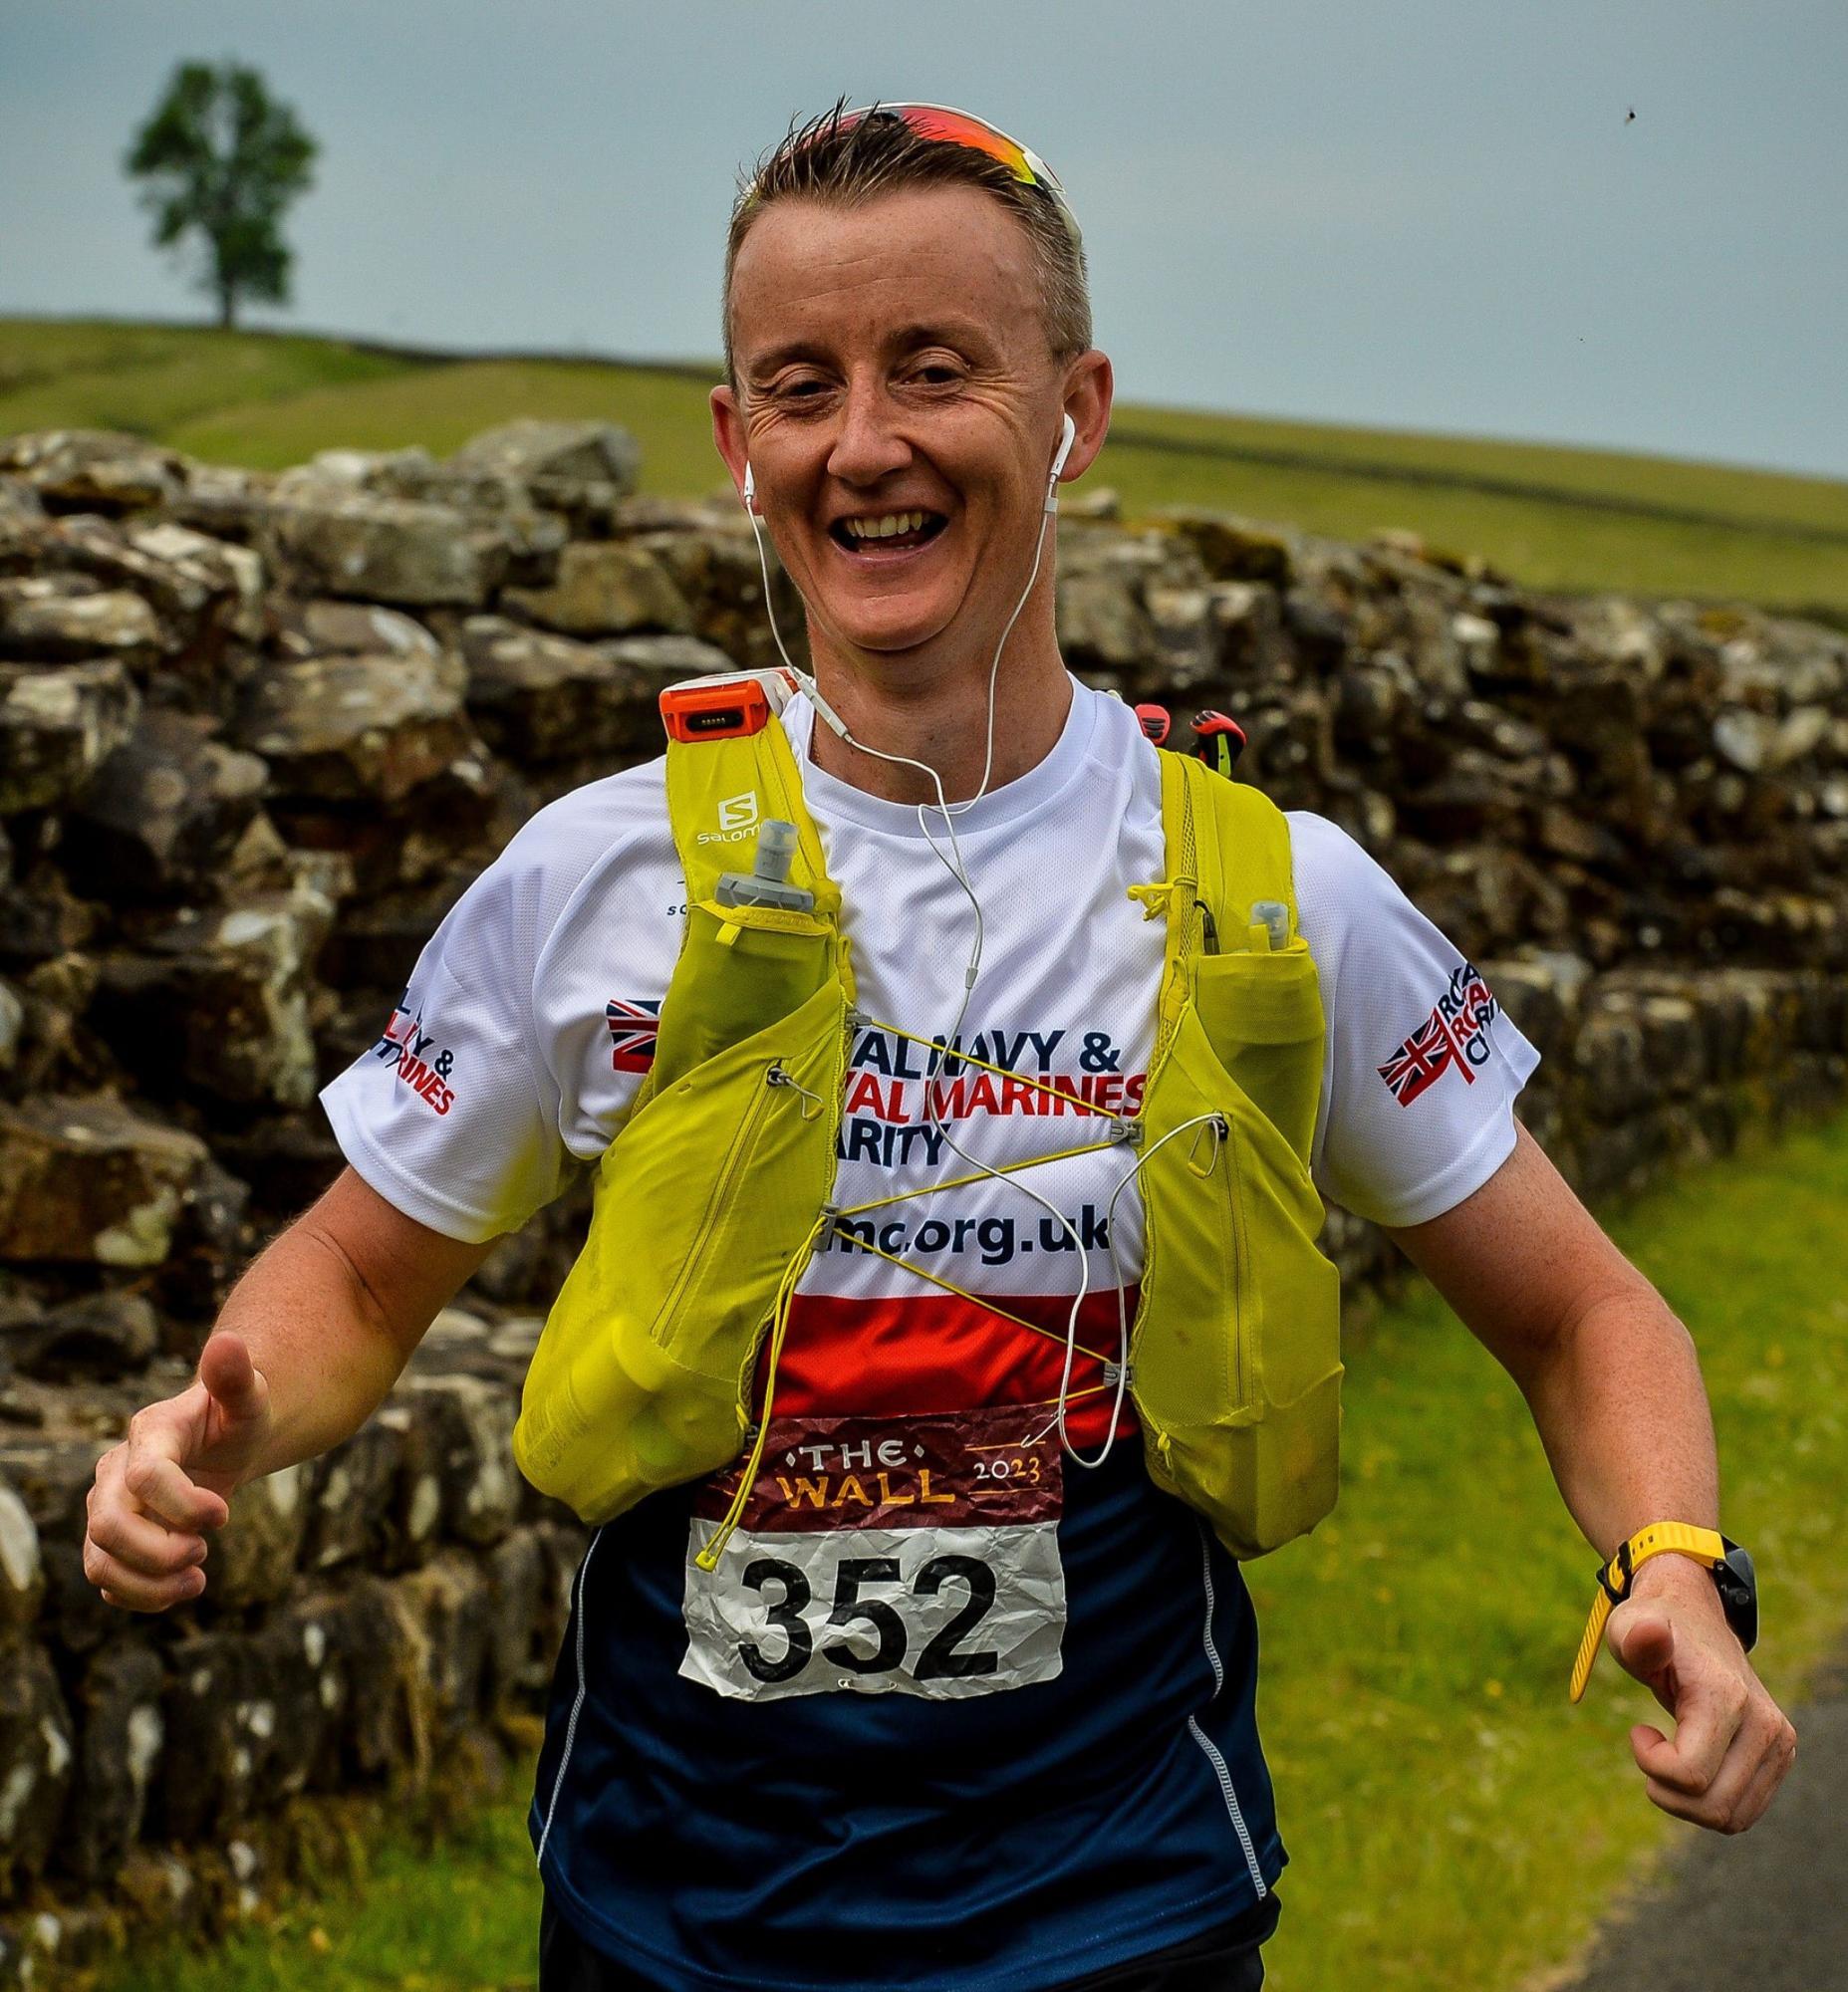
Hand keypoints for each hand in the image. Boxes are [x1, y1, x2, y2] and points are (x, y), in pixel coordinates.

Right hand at [83, 1331, 274, 1612]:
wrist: (226, 1441)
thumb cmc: (238, 1417)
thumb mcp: (248, 1396)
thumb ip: (236, 1376)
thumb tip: (228, 1340)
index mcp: (149, 1436)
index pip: (146, 1478)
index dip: (184, 1505)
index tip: (224, 1515)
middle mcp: (117, 1473)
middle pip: (109, 1525)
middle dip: (158, 1551)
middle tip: (203, 1553)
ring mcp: (110, 1508)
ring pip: (99, 1561)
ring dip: (147, 1583)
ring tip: (197, 1580)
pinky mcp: (113, 1540)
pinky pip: (107, 1579)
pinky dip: (139, 1595)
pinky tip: (180, 1587)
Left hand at [1606, 1554, 1796, 1833]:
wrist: (1695, 1622)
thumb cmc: (1653, 1628)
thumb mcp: (1631, 1628)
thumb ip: (1636, 1637)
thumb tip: (1650, 1631)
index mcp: (1727, 1698)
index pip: (1690, 1774)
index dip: (1650, 1763)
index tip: (1639, 1731)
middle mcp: (1765, 1725)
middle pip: (1713, 1806)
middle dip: (1667, 1792)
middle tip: (1650, 1752)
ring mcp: (1779, 1744)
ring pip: (1732, 1818)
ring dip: (1687, 1803)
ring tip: (1668, 1761)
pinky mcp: (1781, 1757)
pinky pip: (1744, 1813)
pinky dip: (1709, 1804)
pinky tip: (1692, 1768)